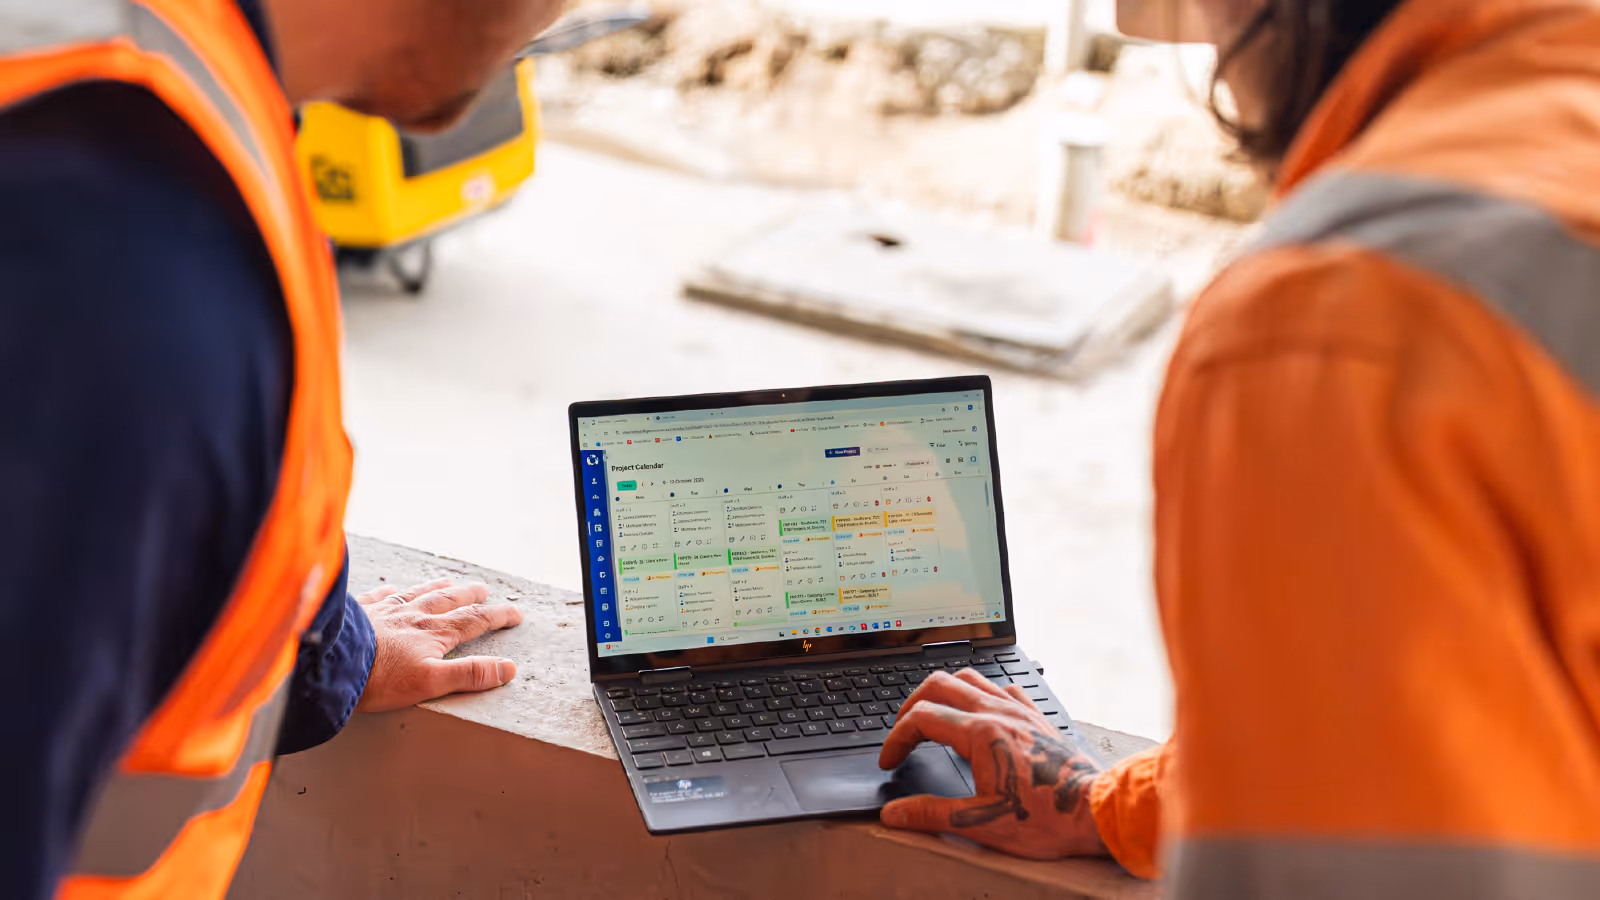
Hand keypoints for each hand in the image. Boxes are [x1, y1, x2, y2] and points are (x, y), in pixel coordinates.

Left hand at [354, 578, 523, 712]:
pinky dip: (390, 592)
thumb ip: (470, 675)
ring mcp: (385, 611)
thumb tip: (508, 669)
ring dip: (436, 587)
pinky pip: (379, 597)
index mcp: (434, 633)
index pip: (475, 621)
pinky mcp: (359, 612)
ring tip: (448, 581)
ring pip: (417, 594)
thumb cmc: (380, 678)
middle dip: (469, 594)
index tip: (516, 612)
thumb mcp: (431, 683)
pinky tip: (392, 589)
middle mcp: (413, 616)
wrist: (331, 663)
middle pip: (448, 600)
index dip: (498, 616)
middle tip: (484, 588)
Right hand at [878, 668, 1108, 859]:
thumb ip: (931, 815)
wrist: (1094, 812)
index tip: (890, 760)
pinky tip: (981, 712)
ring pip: (970, 677)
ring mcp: (1020, 710)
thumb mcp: (981, 823)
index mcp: (981, 734)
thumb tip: (896, 814)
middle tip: (903, 732)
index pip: (921, 718)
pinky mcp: (1037, 717)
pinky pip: (1003, 687)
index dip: (896, 738)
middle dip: (911, 704)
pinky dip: (982, 693)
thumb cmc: (1046, 819)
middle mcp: (999, 712)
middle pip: (939, 685)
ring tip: (933, 716)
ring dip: (944, 692)